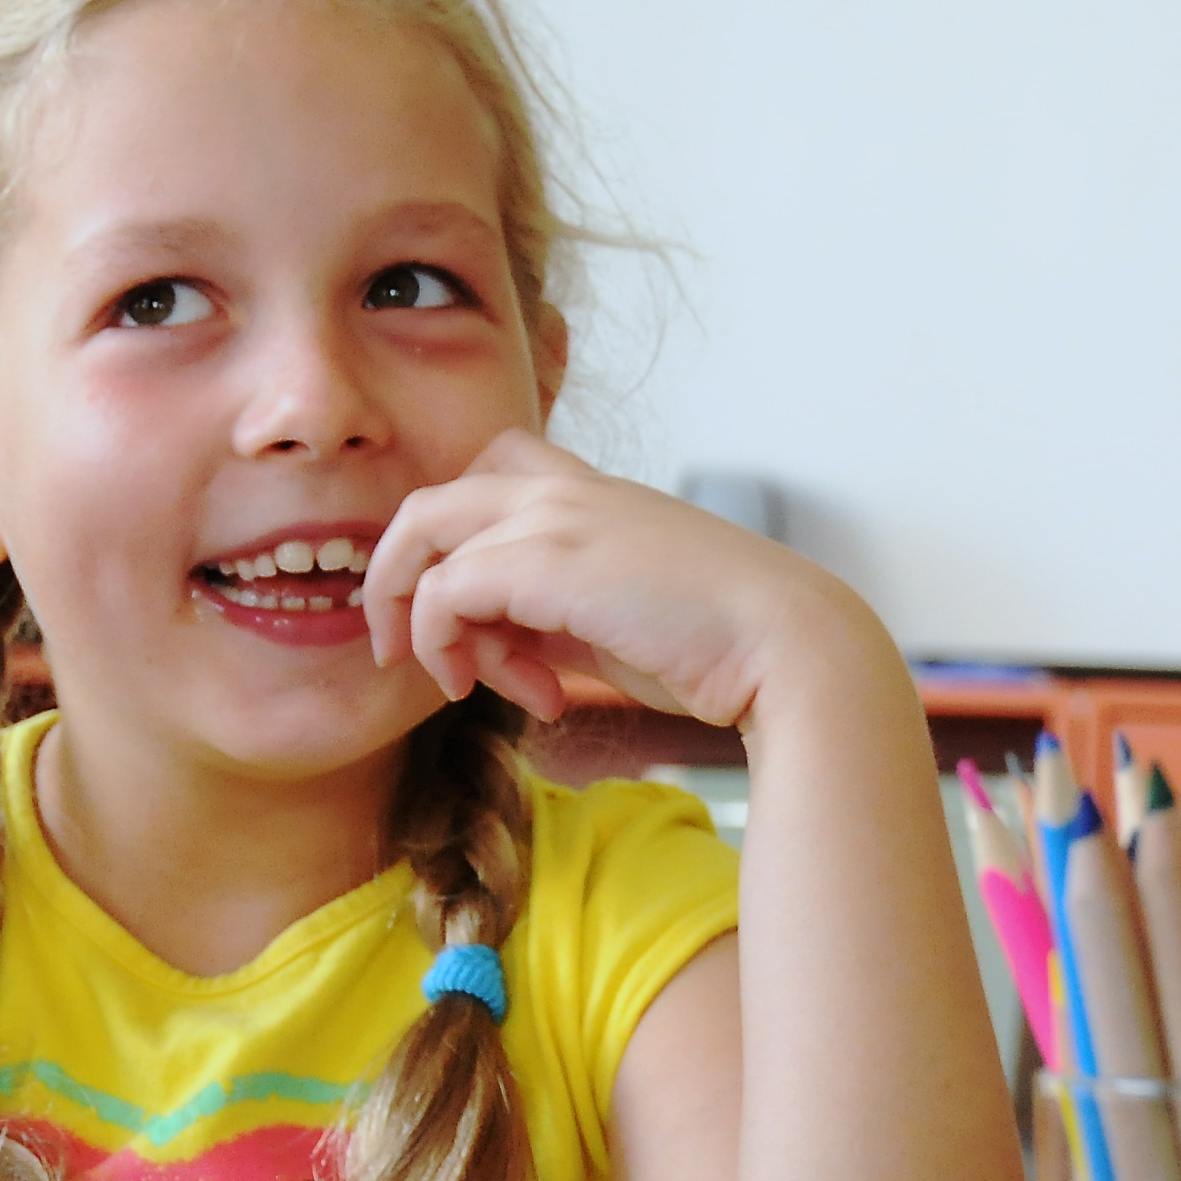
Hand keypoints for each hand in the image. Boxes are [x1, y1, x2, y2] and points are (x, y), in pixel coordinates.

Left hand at [360, 429, 850, 729]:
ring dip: (427, 625)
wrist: (782, 648)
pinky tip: (520, 692)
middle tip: (402, 651)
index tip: (465, 633)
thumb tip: (498, 648)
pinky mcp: (542, 558)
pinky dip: (450, 646)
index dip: (451, 555)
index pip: (482, 488)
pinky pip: (444, 591)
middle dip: (398, 580)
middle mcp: (562, 488)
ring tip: (470, 685)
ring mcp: (552, 514)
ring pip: (423, 537)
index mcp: (587, 496)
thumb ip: (551, 619)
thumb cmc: (715, 646)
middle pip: (430, 503)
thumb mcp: (613, 621)